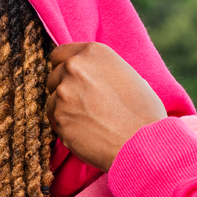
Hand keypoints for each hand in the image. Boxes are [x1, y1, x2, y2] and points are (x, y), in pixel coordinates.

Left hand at [45, 43, 166, 170]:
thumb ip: (103, 71)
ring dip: (64, 110)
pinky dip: (65, 127)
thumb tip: (93, 76)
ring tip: (89, 121)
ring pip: (52, 100)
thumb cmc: (143, 113)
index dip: (64, 68)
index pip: (60, 54)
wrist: (141, 143)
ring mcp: (63, 92)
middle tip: (85, 106)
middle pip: (54, 76)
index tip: (72, 81)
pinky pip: (54, 120)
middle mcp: (74, 67)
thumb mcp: (129, 76)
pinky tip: (85, 132)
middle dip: (65, 90)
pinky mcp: (59, 117)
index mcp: (93, 52)